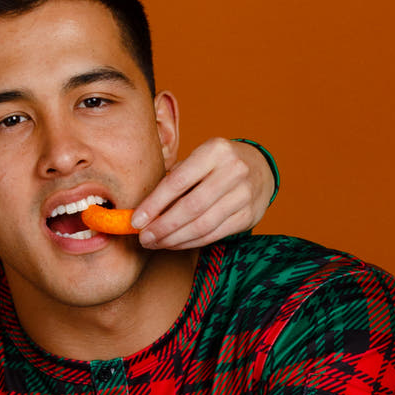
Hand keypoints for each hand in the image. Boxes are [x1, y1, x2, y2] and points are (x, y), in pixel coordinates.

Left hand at [132, 137, 275, 248]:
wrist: (259, 169)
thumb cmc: (215, 166)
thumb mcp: (197, 161)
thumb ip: (173, 181)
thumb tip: (143, 213)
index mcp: (215, 150)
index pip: (177, 182)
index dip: (154, 204)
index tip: (136, 221)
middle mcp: (233, 170)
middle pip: (190, 207)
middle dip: (163, 227)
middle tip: (144, 239)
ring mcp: (243, 194)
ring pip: (202, 225)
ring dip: (174, 239)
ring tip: (156, 243)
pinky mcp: (248, 215)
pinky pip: (213, 235)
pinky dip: (190, 242)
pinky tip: (174, 243)